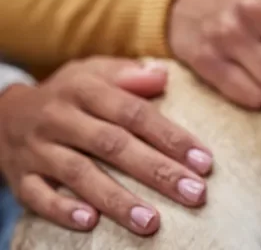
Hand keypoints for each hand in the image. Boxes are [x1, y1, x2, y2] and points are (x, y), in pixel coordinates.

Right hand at [0, 57, 212, 234]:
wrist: (3, 113)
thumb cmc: (70, 94)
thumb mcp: (96, 73)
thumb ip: (130, 75)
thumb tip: (163, 76)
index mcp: (86, 90)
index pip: (135, 113)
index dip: (171, 137)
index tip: (204, 161)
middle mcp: (60, 118)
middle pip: (114, 145)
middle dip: (157, 171)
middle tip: (194, 193)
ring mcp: (38, 149)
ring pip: (79, 174)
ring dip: (117, 200)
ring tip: (152, 222)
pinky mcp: (19, 177)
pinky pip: (38, 196)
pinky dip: (62, 210)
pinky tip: (90, 223)